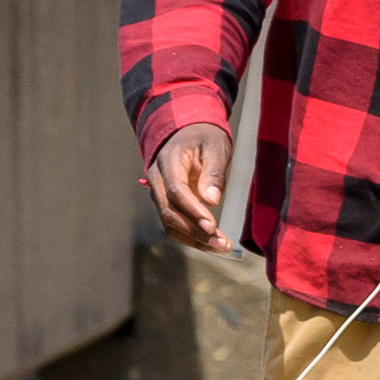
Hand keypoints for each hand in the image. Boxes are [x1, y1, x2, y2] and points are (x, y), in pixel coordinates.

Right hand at [143, 123, 235, 246]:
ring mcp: (159, 193)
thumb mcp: (215, 146)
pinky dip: (191, 236)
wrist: (188, 132)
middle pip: (169, 212)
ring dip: (194, 239)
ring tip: (222, 247)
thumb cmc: (204, 137)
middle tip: (222, 244)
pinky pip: (174, 224)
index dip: (193, 211)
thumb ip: (213, 172)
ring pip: (169, 223)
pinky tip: (211, 244)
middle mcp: (157, 180)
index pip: (176, 191)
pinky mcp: (166, 203)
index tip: (212, 226)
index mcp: (168, 162)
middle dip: (195, 231)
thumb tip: (212, 201)